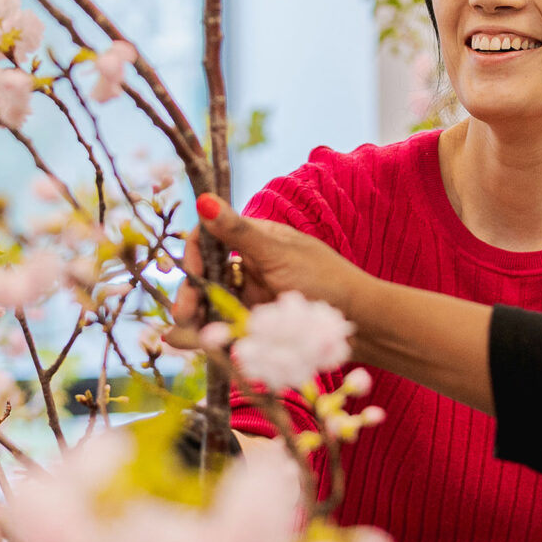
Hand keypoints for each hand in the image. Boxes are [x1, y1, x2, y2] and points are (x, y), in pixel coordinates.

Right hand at [177, 194, 365, 329]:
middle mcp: (248, 268)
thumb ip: (238, 233)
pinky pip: (223, 331)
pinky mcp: (255, 327)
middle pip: (204, 278)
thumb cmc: (326, 281)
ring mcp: (251, 299)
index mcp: (254, 241)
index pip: (208, 241)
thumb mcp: (278, 255)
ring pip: (210, 306)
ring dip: (194, 319)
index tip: (191, 274)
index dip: (194, 257)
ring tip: (181, 337)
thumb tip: (204, 198)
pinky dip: (207, 336)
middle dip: (190, 296)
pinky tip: (186, 343)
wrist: (360, 324)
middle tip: (183, 316)